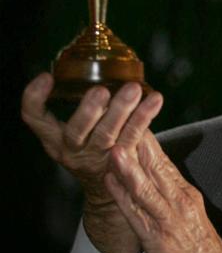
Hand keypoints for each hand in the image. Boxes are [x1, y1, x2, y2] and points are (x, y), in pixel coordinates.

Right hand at [21, 72, 163, 252]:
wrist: (111, 187)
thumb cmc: (96, 143)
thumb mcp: (81, 128)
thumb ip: (87, 105)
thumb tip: (103, 65)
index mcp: (54, 138)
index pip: (34, 117)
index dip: (35, 98)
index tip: (47, 78)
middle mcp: (72, 149)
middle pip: (75, 130)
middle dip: (88, 110)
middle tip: (100, 91)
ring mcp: (98, 157)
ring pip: (107, 134)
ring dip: (122, 110)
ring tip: (134, 89)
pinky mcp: (123, 161)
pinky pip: (134, 136)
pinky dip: (144, 116)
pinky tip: (155, 99)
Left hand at [105, 130, 221, 252]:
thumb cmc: (199, 245)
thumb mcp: (191, 211)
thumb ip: (172, 190)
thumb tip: (155, 169)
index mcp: (186, 192)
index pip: (164, 160)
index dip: (149, 138)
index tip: (137, 117)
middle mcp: (179, 200)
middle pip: (156, 166)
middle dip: (140, 142)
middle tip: (127, 119)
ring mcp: (168, 218)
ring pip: (146, 188)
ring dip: (129, 168)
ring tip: (116, 149)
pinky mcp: (157, 238)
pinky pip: (136, 214)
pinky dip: (122, 197)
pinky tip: (110, 183)